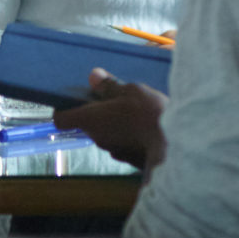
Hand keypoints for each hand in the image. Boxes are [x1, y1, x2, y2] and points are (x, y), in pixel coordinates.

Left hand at [52, 68, 168, 169]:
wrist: (178, 146)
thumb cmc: (148, 113)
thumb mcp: (130, 90)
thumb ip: (109, 85)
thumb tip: (94, 76)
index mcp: (89, 119)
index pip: (61, 119)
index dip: (64, 109)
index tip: (74, 99)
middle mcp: (97, 138)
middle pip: (87, 124)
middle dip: (97, 112)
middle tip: (114, 98)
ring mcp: (114, 151)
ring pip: (107, 134)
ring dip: (114, 124)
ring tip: (133, 111)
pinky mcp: (130, 161)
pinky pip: (122, 144)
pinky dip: (128, 136)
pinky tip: (144, 127)